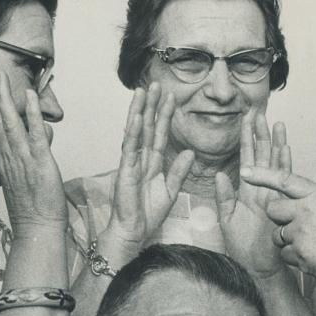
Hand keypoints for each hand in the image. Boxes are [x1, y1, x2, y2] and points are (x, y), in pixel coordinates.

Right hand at [0, 63, 66, 234]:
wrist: (37, 230)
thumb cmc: (34, 208)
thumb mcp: (25, 176)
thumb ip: (28, 155)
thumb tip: (38, 138)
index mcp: (5, 158)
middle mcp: (9, 156)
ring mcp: (22, 159)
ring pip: (8, 122)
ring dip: (2, 96)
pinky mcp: (39, 164)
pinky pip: (34, 135)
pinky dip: (30, 115)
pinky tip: (28, 95)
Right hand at [106, 83, 194, 255]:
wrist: (135, 232)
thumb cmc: (148, 214)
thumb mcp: (171, 190)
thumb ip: (179, 171)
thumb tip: (190, 152)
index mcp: (153, 163)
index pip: (160, 134)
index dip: (165, 115)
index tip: (172, 97)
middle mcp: (141, 159)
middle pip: (147, 127)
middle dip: (151, 105)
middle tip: (155, 84)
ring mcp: (132, 163)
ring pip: (136, 132)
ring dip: (139, 111)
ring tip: (142, 91)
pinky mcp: (125, 171)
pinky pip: (129, 148)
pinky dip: (132, 132)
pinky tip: (135, 117)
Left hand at [215, 113, 291, 281]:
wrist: (258, 268)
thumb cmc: (243, 250)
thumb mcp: (227, 220)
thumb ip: (224, 197)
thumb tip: (220, 175)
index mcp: (247, 192)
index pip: (246, 159)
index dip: (245, 139)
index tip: (245, 119)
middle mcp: (261, 190)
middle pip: (261, 156)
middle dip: (260, 134)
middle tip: (259, 112)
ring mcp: (272, 196)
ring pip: (274, 164)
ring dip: (275, 143)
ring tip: (276, 123)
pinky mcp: (279, 206)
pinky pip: (283, 182)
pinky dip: (284, 163)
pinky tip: (285, 147)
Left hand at [238, 166, 315, 288]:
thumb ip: (315, 203)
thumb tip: (298, 206)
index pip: (285, 180)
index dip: (263, 175)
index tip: (245, 171)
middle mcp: (306, 210)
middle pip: (273, 210)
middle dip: (279, 220)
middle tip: (299, 229)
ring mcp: (301, 232)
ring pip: (278, 236)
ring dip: (289, 242)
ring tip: (315, 246)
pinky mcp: (299, 253)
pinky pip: (285, 255)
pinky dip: (296, 259)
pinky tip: (315, 258)